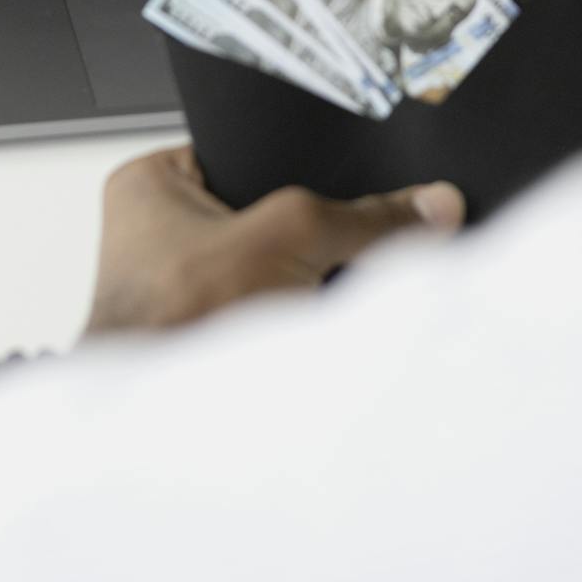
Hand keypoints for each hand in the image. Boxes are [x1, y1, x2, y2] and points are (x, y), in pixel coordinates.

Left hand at [86, 144, 464, 332]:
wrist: (163, 432)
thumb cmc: (174, 325)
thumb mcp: (288, 238)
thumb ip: (363, 217)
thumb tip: (428, 205)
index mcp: (153, 183)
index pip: (250, 149)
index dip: (305, 158)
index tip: (362, 166)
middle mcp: (160, 233)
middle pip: (272, 209)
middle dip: (316, 225)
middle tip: (353, 229)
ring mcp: (186, 290)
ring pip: (280, 264)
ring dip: (312, 274)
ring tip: (336, 277)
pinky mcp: (212, 337)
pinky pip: (278, 309)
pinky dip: (305, 314)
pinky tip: (323, 316)